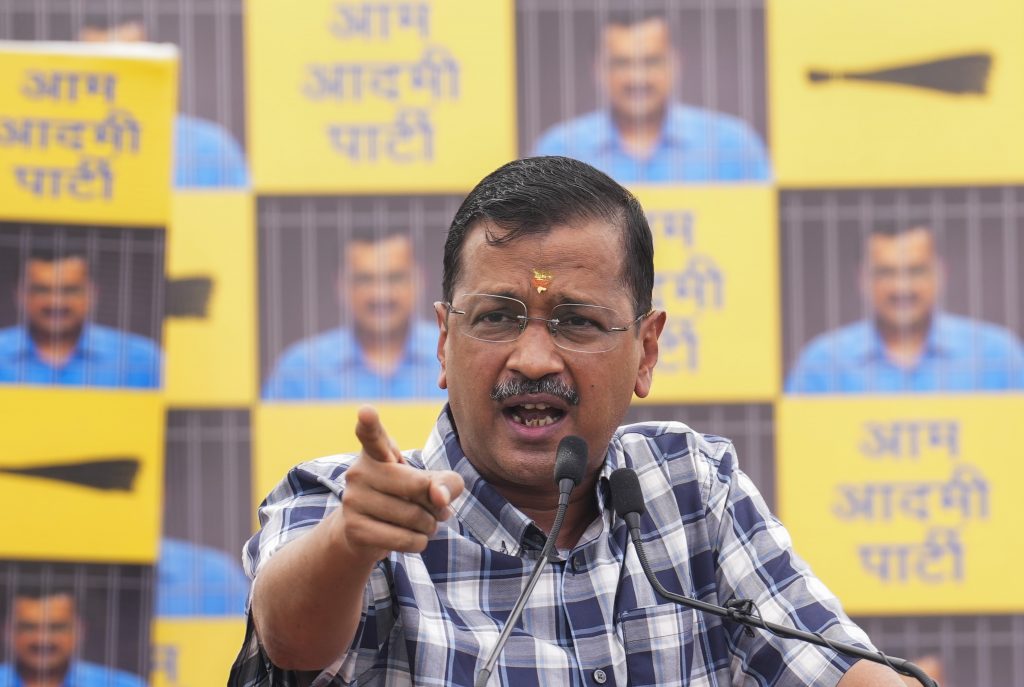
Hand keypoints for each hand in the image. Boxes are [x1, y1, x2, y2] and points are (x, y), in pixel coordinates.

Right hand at [335, 406, 464, 563]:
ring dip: (430, 526)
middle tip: (434, 508)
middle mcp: (359, 471)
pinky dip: (419, 542)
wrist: (365, 532)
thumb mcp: (429, 482)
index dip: (370, 422)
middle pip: (418, 486)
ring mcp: (352, 500)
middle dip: (435, 503)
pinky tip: (413, 538)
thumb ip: (446, 481)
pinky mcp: (354, 529)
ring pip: (414, 517)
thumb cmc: (404, 497)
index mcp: (377, 451)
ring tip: (423, 524)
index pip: (372, 434)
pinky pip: (405, 539)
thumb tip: (439, 497)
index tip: (367, 411)